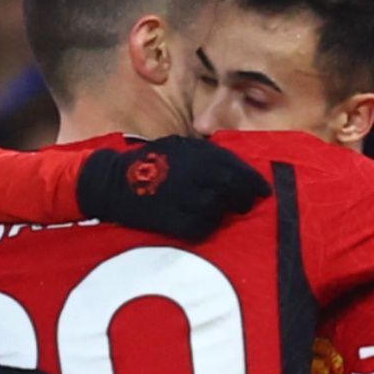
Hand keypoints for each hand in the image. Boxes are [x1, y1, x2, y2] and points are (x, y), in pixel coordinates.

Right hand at [75, 136, 271, 240]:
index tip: (263, 191)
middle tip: (244, 205)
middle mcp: (196, 175)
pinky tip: (201, 221)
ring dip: (222, 213)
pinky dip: (206, 226)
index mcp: (199, 154)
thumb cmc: (150, 161)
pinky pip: (202, 228)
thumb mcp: (180, 145)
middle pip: (234, 192)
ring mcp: (185, 199)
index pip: (239, 170)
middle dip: (244, 200)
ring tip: (218, 211)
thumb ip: (209, 153)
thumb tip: (240, 167)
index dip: (255, 183)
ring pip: (219, 211)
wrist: (111, 181)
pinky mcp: (173, 221)